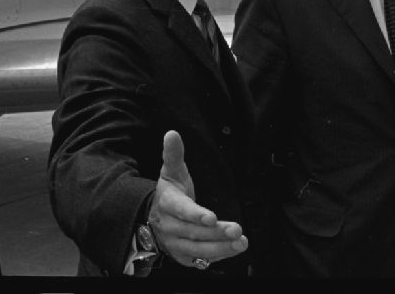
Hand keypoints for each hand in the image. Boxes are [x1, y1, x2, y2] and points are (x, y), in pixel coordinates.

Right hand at [148, 130, 247, 267]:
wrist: (153, 218)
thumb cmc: (170, 192)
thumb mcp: (171, 172)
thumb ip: (173, 154)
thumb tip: (172, 133)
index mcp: (167, 204)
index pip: (181, 210)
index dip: (195, 215)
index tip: (212, 217)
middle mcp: (169, 226)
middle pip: (193, 232)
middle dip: (216, 233)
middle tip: (237, 229)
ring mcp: (175, 243)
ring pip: (197, 249)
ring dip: (220, 248)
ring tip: (241, 242)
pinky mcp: (182, 256)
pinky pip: (200, 260)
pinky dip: (218, 256)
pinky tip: (234, 249)